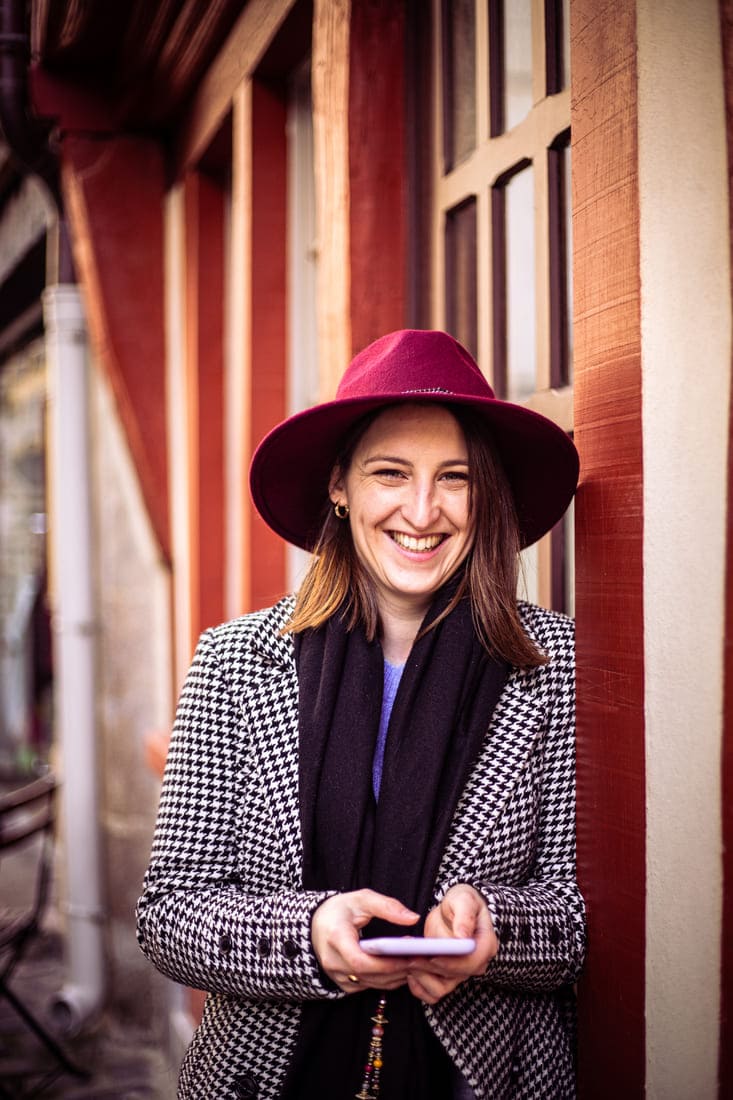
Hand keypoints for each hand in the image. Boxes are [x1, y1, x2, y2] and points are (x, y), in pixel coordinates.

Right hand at [311, 889, 419, 993]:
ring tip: (416, 963)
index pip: (360, 960)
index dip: (386, 963)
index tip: (409, 955)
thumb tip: (413, 918)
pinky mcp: (344, 984)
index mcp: (335, 938)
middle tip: (421, 959)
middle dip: (398, 969)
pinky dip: (388, 980)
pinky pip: (370, 986)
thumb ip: (386, 906)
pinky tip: (402, 968)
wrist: (315, 926)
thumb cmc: (338, 911)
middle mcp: (333, 962)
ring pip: (372, 984)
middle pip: (370, 975)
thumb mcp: (360, 899)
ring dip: (397, 976)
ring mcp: (337, 976)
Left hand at [406, 884, 497, 1004]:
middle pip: (453, 977)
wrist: (453, 911)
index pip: (470, 962)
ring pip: (440, 989)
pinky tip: (407, 970)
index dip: (451, 962)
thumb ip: (464, 916)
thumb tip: (462, 936)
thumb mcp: (464, 899)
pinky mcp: (445, 978)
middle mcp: (475, 964)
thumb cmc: (461, 902)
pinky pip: (431, 993)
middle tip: (409, 957)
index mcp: (484, 945)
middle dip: (430, 968)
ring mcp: (460, 974)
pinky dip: (417, 986)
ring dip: (421, 977)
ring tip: (405, 960)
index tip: (432, 956)